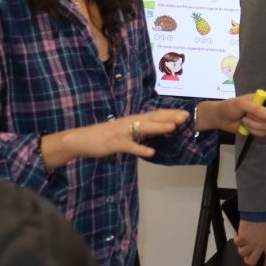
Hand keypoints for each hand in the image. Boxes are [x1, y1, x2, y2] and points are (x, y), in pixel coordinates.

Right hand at [40, 109, 189, 167]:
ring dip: (158, 128)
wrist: (80, 139)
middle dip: (169, 117)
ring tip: (173, 128)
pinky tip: (151, 152)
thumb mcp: (124, 131)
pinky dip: (140, 148)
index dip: (170, 114)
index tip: (185, 113)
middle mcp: (128, 123)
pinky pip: (129, 146)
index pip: (154, 115)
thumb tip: (156, 130)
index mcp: (132, 120)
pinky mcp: (114, 143)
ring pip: (142, 129)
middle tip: (185, 116)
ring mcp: (121, 133)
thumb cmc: (104, 136)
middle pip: (152, 119)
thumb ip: (139, 130)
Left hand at [196, 91, 265, 135]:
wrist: (220, 117)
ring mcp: (262, 120)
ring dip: (253, 125)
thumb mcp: (241, 103)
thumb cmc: (230, 106)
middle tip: (246, 115)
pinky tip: (245, 127)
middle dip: (259, 118)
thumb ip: (256, 108)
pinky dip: (252, 131)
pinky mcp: (258, 129)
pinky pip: (262, 134)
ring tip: (244, 121)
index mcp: (265, 100)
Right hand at [234, 218, 265, 265]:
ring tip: (244, 244)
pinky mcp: (242, 237)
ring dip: (242, 250)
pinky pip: (236, 243)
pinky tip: (238, 236)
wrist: (261, 211)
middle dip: (249, 260)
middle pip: (251, 261)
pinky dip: (236, 240)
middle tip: (249, 257)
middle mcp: (259, 246)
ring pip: (242, 253)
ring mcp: (250, 243)